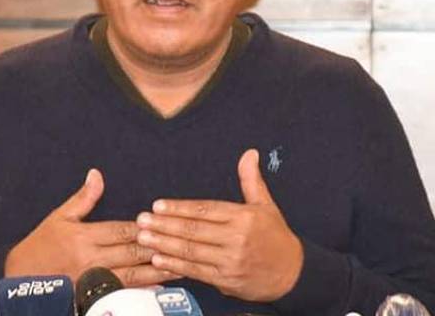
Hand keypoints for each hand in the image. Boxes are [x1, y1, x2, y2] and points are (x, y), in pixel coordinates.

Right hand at [5, 169, 180, 284]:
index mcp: (84, 236)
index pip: (120, 231)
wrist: (19, 280)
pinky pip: (123, 293)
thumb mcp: (60, 217)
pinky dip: (143, 290)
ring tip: (181, 264)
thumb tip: (97, 174)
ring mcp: (93, 280)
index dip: (142, 228)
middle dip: (157, 248)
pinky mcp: (93, 296)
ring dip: (157, 270)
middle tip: (183, 243)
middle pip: (130, 253)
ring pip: (132, 275)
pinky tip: (161, 286)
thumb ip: (83, 198)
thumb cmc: (41, 245)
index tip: (162, 222)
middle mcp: (91, 259)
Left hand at [135, 149, 303, 301]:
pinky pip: (197, 271)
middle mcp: (236, 239)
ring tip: (144, 237)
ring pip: (192, 251)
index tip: (158, 205)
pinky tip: (159, 259)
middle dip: (164, 225)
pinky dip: (176, 265)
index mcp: (243, 218)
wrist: (293, 273)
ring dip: (164, 244)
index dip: (180, 207)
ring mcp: (231, 261)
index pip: (205, 210)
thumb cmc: (276, 238)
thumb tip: (249, 154)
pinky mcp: (227, 280)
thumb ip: (251, 180)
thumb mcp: (266, 205)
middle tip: (141, 220)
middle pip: (194, 230)